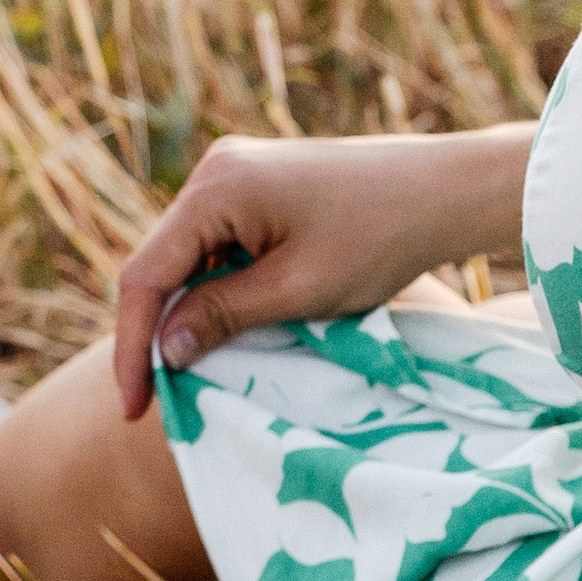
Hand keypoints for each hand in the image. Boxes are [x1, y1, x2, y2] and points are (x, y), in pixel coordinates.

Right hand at [111, 127, 532, 417]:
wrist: (448, 191)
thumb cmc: (379, 239)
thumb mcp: (296, 291)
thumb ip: (222, 317)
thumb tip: (165, 350)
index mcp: (216, 188)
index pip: (146, 276)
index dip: (134, 346)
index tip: (134, 410)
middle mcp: (216, 170)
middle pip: (161, 262)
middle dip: (155, 330)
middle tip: (156, 398)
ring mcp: (238, 172)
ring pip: (188, 256)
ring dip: (187, 309)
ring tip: (191, 368)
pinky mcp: (261, 184)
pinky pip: (218, 243)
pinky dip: (216, 287)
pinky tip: (228, 323)